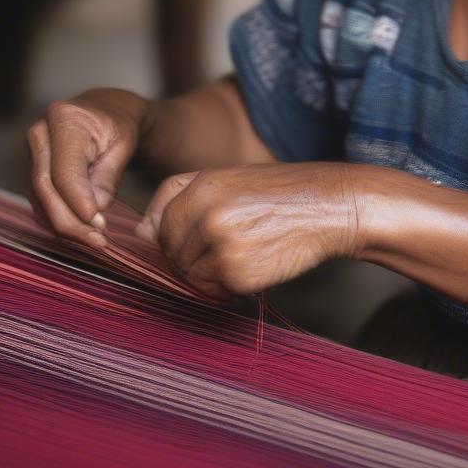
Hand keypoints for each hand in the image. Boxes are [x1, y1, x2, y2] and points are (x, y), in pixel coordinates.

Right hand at [27, 88, 150, 247]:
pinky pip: (42, 202)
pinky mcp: (33, 171)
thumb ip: (109, 175)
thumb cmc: (119, 125)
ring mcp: (32, 153)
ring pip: (40, 200)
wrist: (106, 112)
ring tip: (95, 240)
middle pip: (45, 187)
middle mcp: (40, 134)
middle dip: (70, 220)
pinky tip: (82, 232)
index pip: (64, 169)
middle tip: (98, 240)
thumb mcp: (125, 144)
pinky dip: (61, 220)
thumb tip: (94, 211)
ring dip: (66, 226)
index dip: (77, 200)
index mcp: (64, 118)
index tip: (97, 223)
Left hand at [135, 163, 361, 299]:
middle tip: (224, 249)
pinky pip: (215, 289)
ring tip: (242, 255)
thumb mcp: (229, 178)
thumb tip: (140, 231)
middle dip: (189, 258)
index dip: (172, 238)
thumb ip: (180, 196)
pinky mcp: (238, 273)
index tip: (194, 240)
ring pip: (189, 275)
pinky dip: (229, 286)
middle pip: (171, 252)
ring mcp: (222, 245)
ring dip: (209, 274)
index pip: (159, 223)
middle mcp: (206, 214)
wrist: (327, 206)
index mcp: (201, 186)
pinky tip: (253, 266)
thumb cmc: (279, 193)